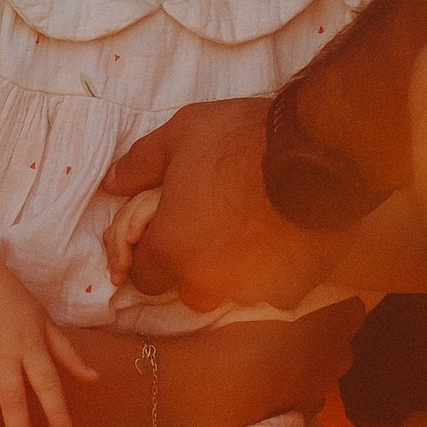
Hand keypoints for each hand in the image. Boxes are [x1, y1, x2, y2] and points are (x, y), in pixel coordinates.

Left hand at [100, 101, 344, 315]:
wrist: (315, 150)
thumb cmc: (239, 139)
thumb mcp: (179, 135)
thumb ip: (140, 165)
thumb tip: (111, 184)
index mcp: (172, 249)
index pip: (143, 276)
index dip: (153, 252)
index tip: (171, 229)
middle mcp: (207, 281)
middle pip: (189, 289)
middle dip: (196, 265)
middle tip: (215, 225)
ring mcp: (251, 291)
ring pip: (233, 290)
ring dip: (237, 269)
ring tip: (255, 226)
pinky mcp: (292, 290)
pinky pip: (275, 288)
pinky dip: (276, 269)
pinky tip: (285, 236)